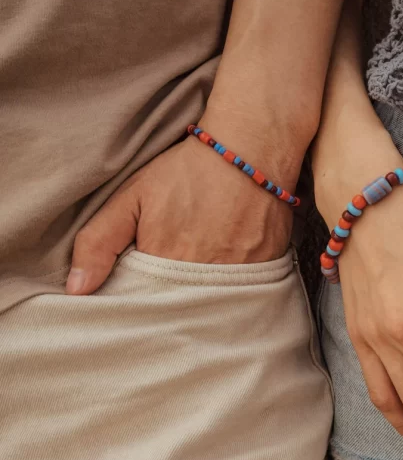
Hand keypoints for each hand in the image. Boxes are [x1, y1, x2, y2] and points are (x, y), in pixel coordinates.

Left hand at [66, 111, 299, 295]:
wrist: (250, 150)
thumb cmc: (188, 171)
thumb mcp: (132, 196)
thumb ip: (98, 241)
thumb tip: (77, 290)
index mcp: (165, 262)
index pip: (145, 305)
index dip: (142, 300)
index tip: (142, 288)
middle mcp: (204, 276)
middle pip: (181, 309)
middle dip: (173, 302)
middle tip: (175, 275)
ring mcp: (239, 274)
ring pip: (214, 305)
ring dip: (204, 298)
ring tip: (202, 270)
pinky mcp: (267, 269)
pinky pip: (246, 293)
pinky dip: (235, 288)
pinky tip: (230, 266)